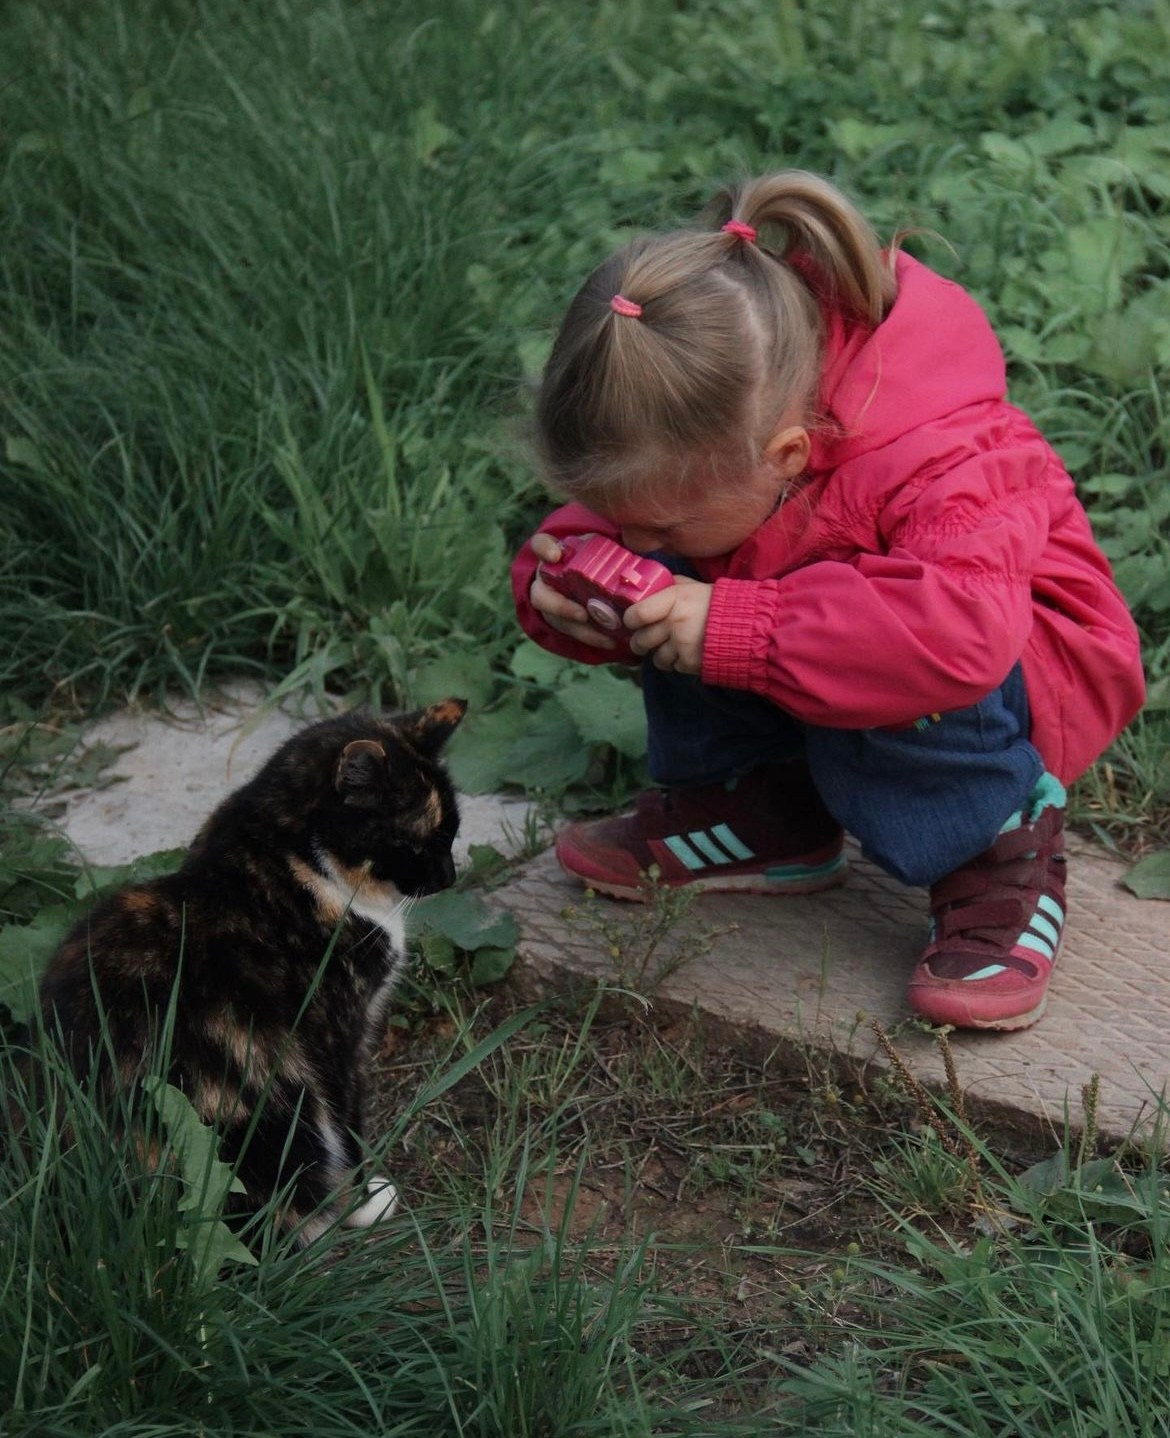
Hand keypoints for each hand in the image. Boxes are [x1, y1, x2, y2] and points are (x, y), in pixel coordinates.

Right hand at [528, 532, 617, 651]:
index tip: (556, 555)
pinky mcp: (560, 620)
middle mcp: (546, 579)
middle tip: (582, 615)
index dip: (545, 549)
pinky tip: (611, 641)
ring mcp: (550, 603)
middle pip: (540, 596)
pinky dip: (591, 638)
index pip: (541, 545)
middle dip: (560, 607)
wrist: (589, 575)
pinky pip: (571, 632)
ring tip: (605, 637)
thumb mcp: (600, 547)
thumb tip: (639, 549)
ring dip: (581, 630)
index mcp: (555, 553)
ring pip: (556, 620)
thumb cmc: (595, 557)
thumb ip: (608, 548)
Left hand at [624, 577, 711, 673]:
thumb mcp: (693, 586)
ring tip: (672, 648)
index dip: (630, 620)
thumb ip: (671, 586)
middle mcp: (674, 622)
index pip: (636, 614)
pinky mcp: (691, 663)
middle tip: (644, 641)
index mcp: (673, 599)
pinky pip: (674, 667)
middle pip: (641, 640)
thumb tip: (649, 587)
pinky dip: (679, 663)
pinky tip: (689, 653)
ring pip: (656, 658)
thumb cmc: (718, 603)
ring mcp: (682, 645)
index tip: (632, 622)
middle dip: (640, 643)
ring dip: (661, 655)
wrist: (748, 625)